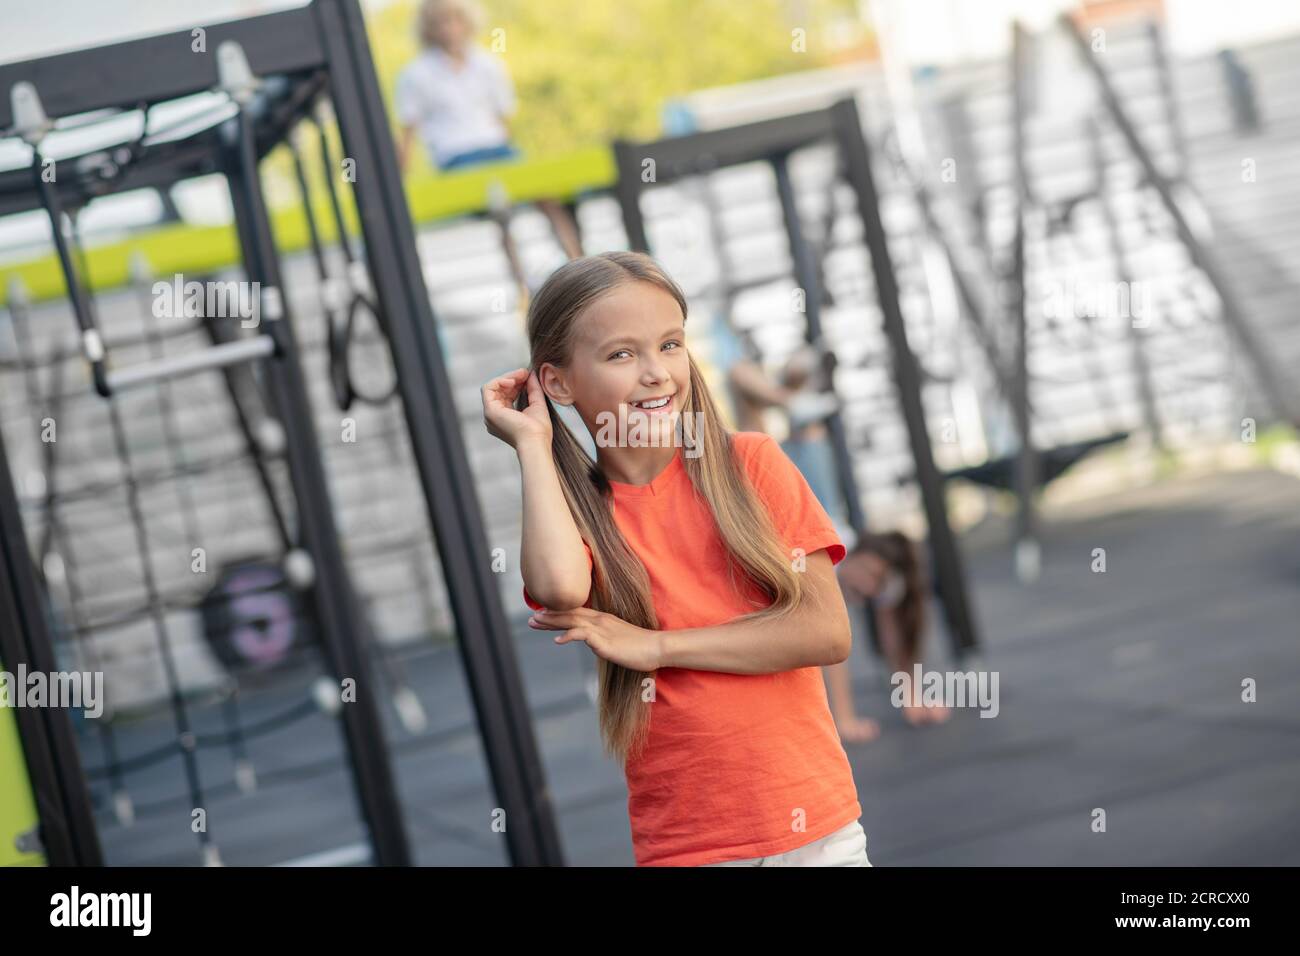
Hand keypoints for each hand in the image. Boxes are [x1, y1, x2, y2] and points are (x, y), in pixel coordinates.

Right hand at [482, 368, 552, 448]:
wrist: (536, 441)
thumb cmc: (539, 430)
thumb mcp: (537, 404)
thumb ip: (533, 388)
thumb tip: (531, 374)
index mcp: (505, 418)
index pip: (506, 394)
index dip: (516, 382)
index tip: (528, 375)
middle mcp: (495, 417)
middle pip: (499, 390)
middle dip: (513, 378)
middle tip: (525, 373)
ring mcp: (491, 414)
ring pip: (493, 387)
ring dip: (508, 377)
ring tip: (521, 375)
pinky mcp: (490, 411)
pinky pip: (488, 388)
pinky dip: (500, 381)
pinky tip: (513, 381)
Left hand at [528, 607, 663, 671]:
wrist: (656, 648)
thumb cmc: (641, 647)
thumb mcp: (618, 640)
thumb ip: (604, 639)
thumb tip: (594, 643)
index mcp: (603, 619)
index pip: (576, 612)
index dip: (558, 613)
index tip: (543, 614)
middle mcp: (600, 620)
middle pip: (569, 614)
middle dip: (549, 616)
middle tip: (531, 618)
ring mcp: (601, 629)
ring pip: (571, 621)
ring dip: (552, 622)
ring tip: (535, 623)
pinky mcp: (604, 640)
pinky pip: (582, 634)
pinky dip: (568, 635)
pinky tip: (557, 641)